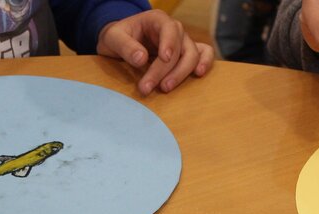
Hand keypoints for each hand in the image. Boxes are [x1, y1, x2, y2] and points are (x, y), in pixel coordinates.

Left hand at [97, 10, 213, 94]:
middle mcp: (174, 29)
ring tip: (165, 88)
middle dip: (167, 70)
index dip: (169, 44)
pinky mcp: (186, 53)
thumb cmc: (118, 37)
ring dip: (182, 73)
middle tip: (148, 87)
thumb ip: (125, 46)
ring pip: (193, 55)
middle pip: (181, 48)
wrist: (120, 42)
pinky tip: (199, 75)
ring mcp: (182, 42)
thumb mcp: (113, 38)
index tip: (164, 58)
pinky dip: (206, 63)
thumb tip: (141, 59)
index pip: (170, 29)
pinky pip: (204, 54)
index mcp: (157, 20)